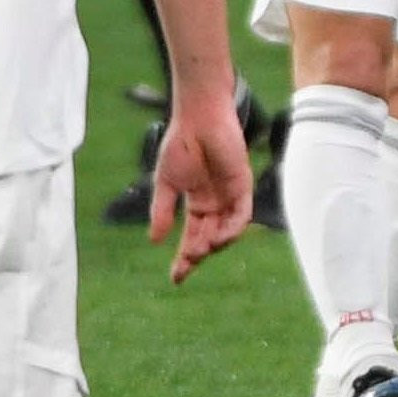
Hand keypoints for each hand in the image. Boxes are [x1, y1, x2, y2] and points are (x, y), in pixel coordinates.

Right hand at [148, 90, 255, 283]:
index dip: (184, 258)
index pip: (192, 237)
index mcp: (197, 203)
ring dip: (214, 245)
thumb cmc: (181, 143)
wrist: (197, 118)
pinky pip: (242, 214)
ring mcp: (230, 195)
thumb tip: (154, 240)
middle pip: (209, 238)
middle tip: (185, 268)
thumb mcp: (166, 182)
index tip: (175, 278)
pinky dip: (232, 228)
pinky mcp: (243, 184)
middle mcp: (215, 203)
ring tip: (198, 251)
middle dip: (197, 256)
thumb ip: (162, 210)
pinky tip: (219, 237)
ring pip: (227, 230)